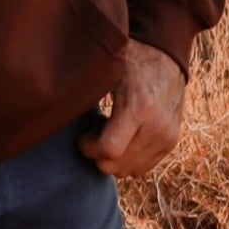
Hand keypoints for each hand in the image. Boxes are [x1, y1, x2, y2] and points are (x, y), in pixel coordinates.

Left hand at [78, 39, 185, 177]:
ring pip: (130, 170)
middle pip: (117, 165)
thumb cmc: (132, 61)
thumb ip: (86, 89)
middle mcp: (157, 127)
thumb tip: (56, 103)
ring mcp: (167, 137)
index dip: (89, 148)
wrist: (168, 57)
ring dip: (113, 158)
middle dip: (98, 155)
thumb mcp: (108, 69)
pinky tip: (123, 136)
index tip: (83, 134)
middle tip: (95, 130)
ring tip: (110, 131)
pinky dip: (128, 159)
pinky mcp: (171, 142)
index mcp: (139, 107)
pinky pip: (143, 167)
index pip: (109, 150)